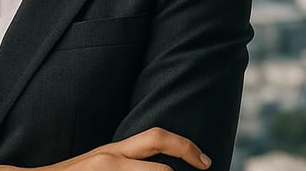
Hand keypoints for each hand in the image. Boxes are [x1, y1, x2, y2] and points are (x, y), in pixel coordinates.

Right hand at [0, 128, 211, 170]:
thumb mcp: (100, 165)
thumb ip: (126, 162)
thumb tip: (158, 166)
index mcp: (115, 151)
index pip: (156, 137)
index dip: (185, 145)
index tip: (203, 159)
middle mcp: (113, 158)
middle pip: (160, 147)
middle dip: (188, 153)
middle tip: (205, 165)